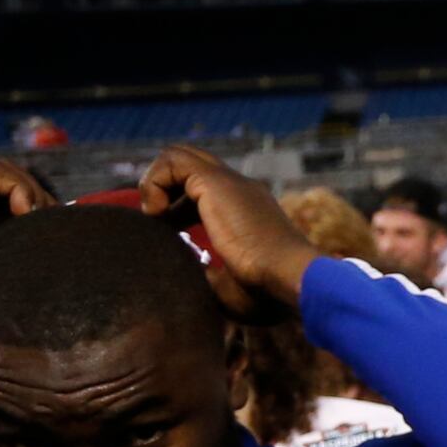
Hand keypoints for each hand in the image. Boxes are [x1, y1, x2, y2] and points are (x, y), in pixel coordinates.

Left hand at [139, 145, 318, 318]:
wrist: (291, 277)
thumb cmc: (269, 292)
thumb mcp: (231, 286)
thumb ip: (209, 276)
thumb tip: (187, 276)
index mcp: (248, 210)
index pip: (205, 190)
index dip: (178, 207)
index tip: (172, 234)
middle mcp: (241, 189)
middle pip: (192, 161)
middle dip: (165, 186)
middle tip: (159, 220)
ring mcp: (231, 182)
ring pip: (179, 155)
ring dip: (156, 182)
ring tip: (156, 216)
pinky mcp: (216, 182)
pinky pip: (172, 161)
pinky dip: (154, 182)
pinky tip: (159, 214)